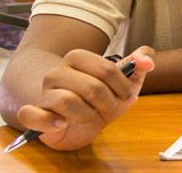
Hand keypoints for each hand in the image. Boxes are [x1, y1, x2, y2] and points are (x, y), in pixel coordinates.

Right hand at [15, 46, 154, 150]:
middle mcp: (57, 71)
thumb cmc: (101, 98)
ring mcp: (43, 92)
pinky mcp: (34, 113)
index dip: (123, 87)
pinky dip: (50, 122)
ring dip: (87, 115)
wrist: (78, 121)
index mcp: (78, 58)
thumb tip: (148, 61)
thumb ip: (140, 63)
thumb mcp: (125, 81)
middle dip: (108, 103)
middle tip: (107, 107)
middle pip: (92, 87)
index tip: (124, 94)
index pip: (108, 69)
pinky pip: (32, 115)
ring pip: (67, 101)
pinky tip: (62, 123)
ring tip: (87, 116)